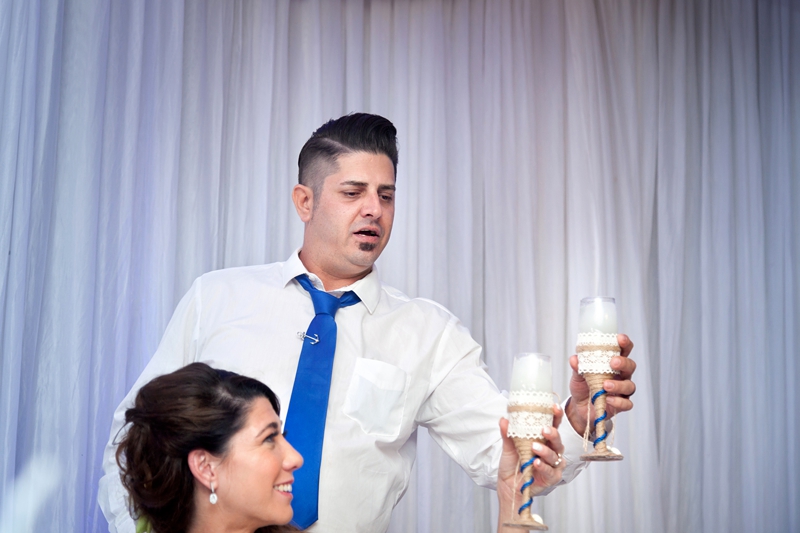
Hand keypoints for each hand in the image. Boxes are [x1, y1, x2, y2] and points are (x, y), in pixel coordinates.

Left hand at [497, 405, 565, 528]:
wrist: (508, 486)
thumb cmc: (512, 464)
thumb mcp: (508, 447)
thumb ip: (507, 434)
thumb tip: (504, 419)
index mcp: (543, 439)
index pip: (553, 425)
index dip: (555, 415)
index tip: (553, 407)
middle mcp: (551, 450)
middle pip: (558, 439)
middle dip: (553, 433)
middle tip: (544, 429)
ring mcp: (553, 464)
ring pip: (555, 455)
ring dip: (545, 451)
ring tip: (534, 448)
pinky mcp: (551, 478)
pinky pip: (551, 471)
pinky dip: (543, 466)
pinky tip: (536, 462)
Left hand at [566, 333, 635, 434]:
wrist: (579, 407)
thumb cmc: (582, 386)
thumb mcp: (577, 375)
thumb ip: (577, 367)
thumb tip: (574, 358)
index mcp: (612, 364)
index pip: (623, 350)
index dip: (624, 343)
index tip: (620, 339)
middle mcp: (620, 375)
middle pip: (630, 366)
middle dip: (624, 362)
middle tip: (613, 362)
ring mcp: (622, 390)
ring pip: (630, 385)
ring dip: (619, 384)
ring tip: (605, 385)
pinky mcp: (620, 405)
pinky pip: (627, 403)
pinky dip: (619, 401)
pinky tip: (608, 399)